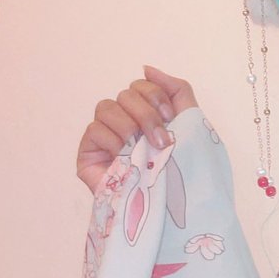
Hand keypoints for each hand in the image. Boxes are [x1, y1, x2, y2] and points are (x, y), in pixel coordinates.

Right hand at [76, 66, 197, 193]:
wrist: (175, 210)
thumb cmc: (183, 171)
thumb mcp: (190, 124)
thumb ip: (176, 90)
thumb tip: (147, 67)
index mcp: (145, 114)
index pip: (141, 86)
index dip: (155, 96)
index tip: (171, 118)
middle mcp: (124, 123)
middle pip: (125, 94)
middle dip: (146, 114)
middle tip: (161, 139)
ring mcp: (105, 139)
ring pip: (106, 107)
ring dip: (129, 125)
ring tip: (142, 148)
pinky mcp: (89, 156)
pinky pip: (93, 130)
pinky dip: (111, 139)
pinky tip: (124, 156)